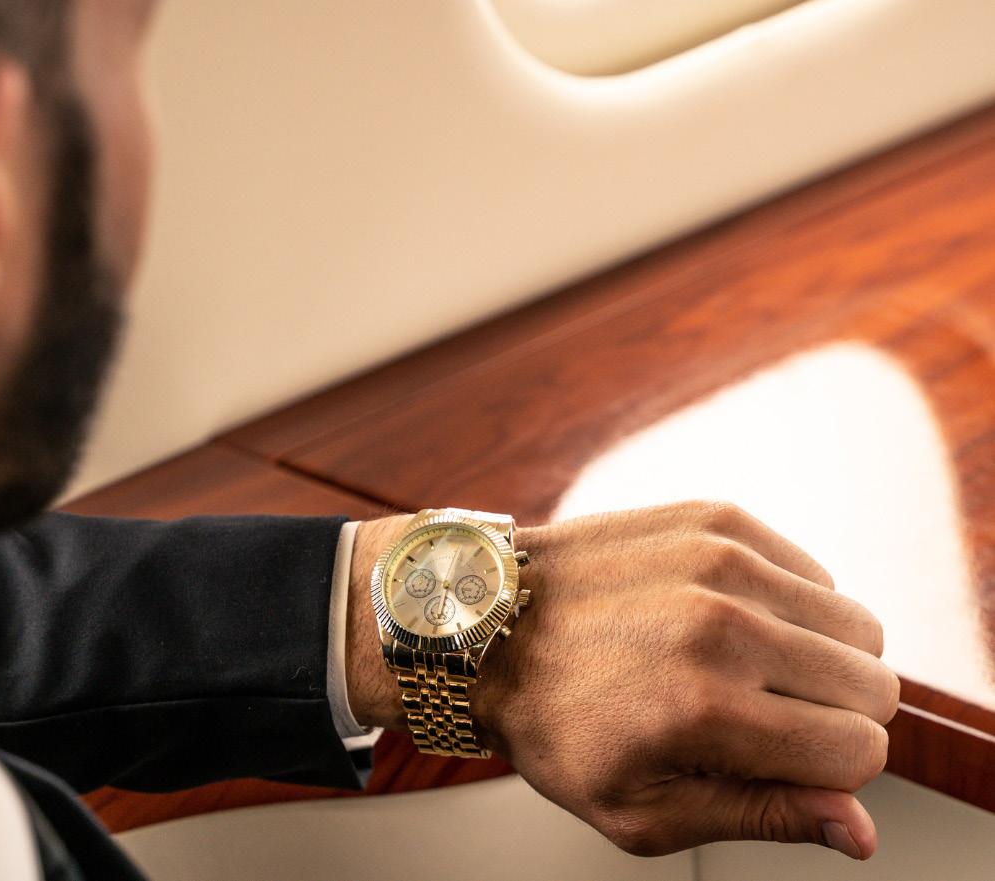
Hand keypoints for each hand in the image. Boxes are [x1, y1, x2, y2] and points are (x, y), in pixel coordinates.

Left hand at [473, 502, 896, 858]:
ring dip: (818, 660)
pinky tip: (727, 621)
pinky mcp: (716, 519)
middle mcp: (722, 624)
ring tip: (744, 670)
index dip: (828, 774)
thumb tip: (859, 829)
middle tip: (761, 720)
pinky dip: (790, 606)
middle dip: (834, 717)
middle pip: (874, 685)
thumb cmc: (554, 723)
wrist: (487, 625)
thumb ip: (761, 817)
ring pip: (857, 627)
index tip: (777, 764)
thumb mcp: (640, 810)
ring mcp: (720, 560)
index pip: (860, 752)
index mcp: (705, 708)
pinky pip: (815, 574)